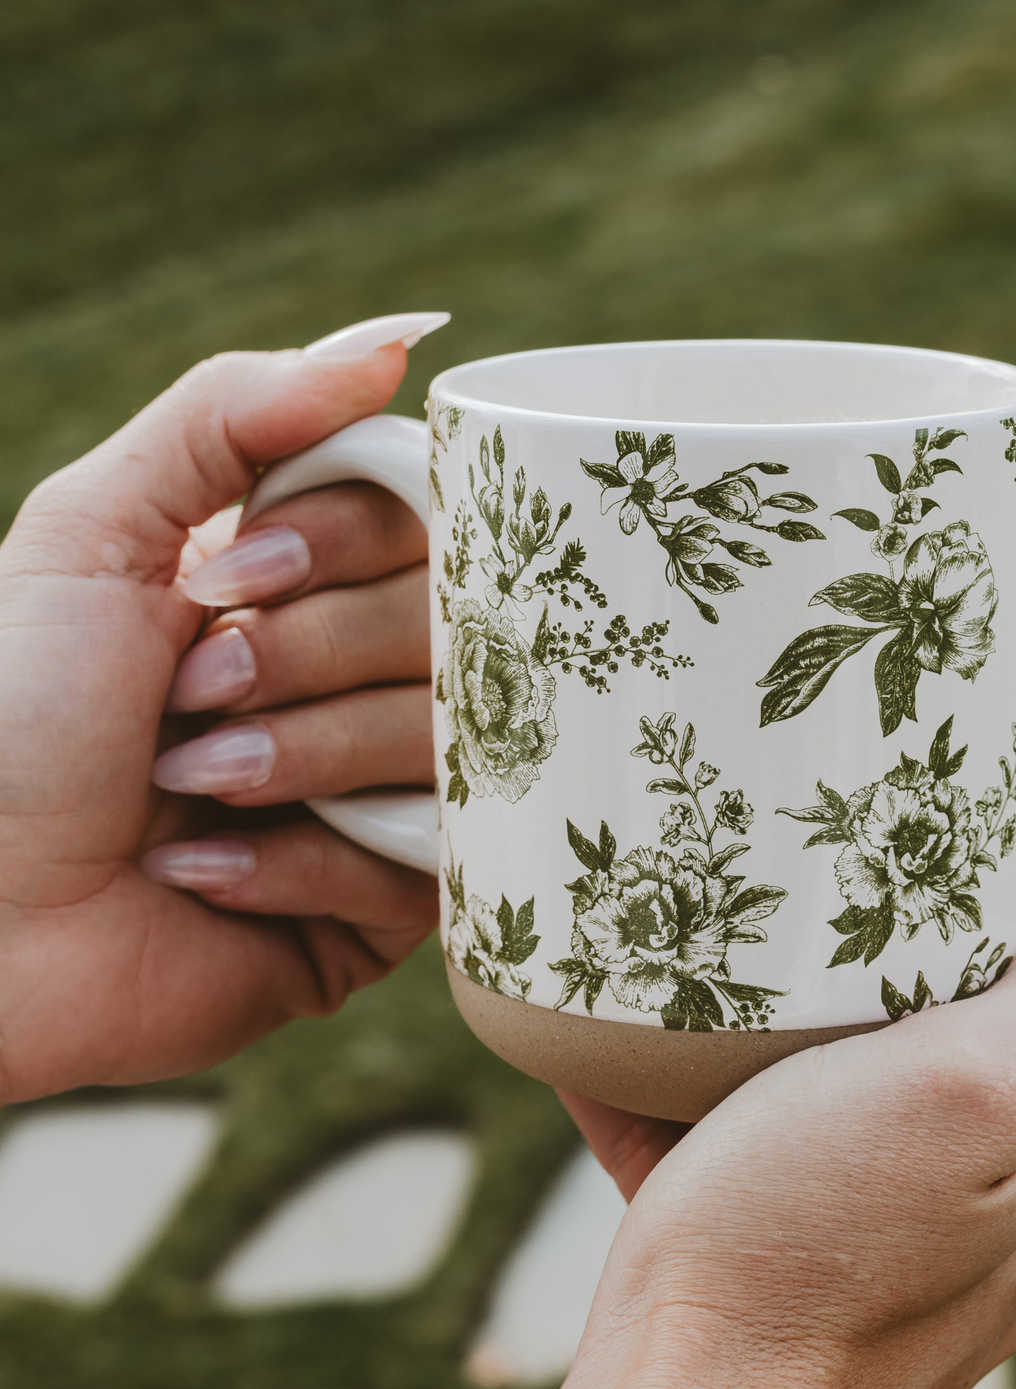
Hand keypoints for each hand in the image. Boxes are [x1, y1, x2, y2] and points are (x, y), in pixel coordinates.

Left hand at [0, 318, 443, 1104]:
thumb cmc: (9, 719)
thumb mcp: (93, 533)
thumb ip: (234, 416)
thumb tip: (401, 337)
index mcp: (311, 590)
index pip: (426, 526)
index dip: (350, 545)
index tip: (230, 577)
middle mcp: (364, 683)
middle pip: (453, 628)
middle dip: (305, 659)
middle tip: (188, 697)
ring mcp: (387, 794)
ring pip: (450, 743)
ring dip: (296, 762)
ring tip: (190, 793)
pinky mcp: (390, 906)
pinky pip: (422, 863)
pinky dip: (299, 865)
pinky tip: (205, 876)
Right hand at [543, 914, 1015, 1388]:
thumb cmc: (805, 1253)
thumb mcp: (960, 1095)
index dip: (957, 941)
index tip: (874, 916)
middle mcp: (987, 1222)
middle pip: (932, 1054)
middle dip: (859, 995)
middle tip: (777, 952)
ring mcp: (889, 1261)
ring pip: (832, 1113)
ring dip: (760, 1056)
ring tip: (690, 1006)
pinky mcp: (793, 1285)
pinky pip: (745, 1171)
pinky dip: (685, 1118)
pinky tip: (623, 1072)